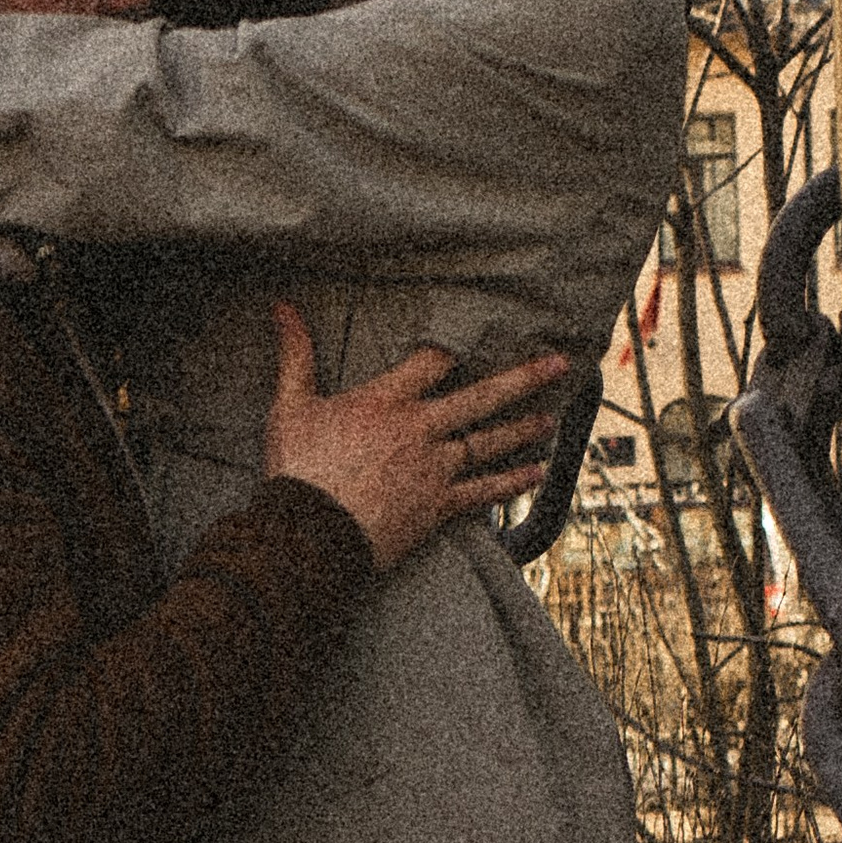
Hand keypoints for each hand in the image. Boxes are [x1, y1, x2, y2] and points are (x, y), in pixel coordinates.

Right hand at [261, 309, 570, 572]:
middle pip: (482, 396)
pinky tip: (535, 474)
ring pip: (490, 442)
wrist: (309, 536)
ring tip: (552, 417)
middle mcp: (421, 429)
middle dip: (524, 377)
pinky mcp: (438, 506)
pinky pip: (483, 491)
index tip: (490, 326)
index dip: (460, 342)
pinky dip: (512, 482)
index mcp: (388, 400)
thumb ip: (295, 354)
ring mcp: (435, 469)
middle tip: (559, 363)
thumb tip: (282, 307)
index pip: (434, 360)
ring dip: (524, 428)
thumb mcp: (290, 405)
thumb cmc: (298, 470)